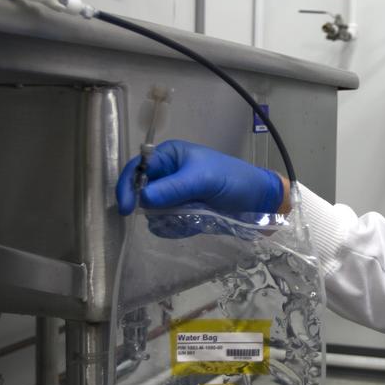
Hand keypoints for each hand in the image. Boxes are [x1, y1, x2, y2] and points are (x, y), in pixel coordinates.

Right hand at [116, 140, 283, 216]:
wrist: (257, 201)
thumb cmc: (232, 179)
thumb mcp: (204, 180)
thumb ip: (174, 188)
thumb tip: (143, 198)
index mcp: (169, 156)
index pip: (137, 169)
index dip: (128, 187)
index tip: (127, 208)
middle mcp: (167, 174)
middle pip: (140, 193)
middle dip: (152, 207)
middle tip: (168, 216)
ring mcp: (173, 195)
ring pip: (152, 212)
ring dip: (167, 219)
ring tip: (190, 217)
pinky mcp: (181, 213)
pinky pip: (166, 224)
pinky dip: (176, 228)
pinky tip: (194, 225)